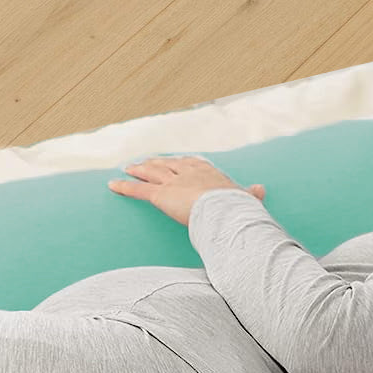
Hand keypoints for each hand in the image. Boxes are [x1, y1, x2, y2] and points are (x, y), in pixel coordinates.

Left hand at [108, 155, 265, 226]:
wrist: (227, 211)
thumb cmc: (238, 209)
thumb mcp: (247, 199)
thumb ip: (251, 195)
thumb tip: (260, 190)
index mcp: (209, 173)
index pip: (192, 164)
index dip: (182, 163)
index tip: (177, 161)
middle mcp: (189, 173)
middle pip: (169, 165)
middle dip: (157, 163)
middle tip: (146, 162)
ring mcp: (174, 183)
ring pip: (152, 173)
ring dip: (139, 170)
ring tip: (129, 168)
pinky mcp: (161, 195)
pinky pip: (139, 190)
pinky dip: (125, 187)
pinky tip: (112, 185)